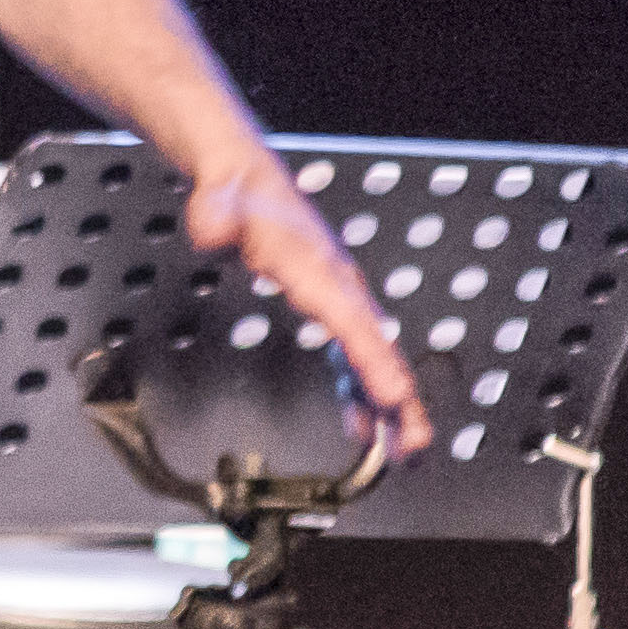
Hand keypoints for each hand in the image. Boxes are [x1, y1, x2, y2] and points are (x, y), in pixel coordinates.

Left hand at [186, 156, 433, 464]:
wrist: (244, 179)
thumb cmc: (240, 195)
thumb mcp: (221, 201)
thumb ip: (216, 214)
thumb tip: (212, 226)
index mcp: (316, 265)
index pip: (351, 319)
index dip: (374, 359)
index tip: (395, 395)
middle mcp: (337, 284)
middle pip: (376, 346)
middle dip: (399, 395)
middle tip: (416, 442)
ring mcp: (337, 297)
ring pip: (372, 357)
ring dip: (389, 403)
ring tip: (405, 449)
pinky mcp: (327, 307)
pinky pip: (352, 356)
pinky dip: (361, 390)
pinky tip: (363, 424)